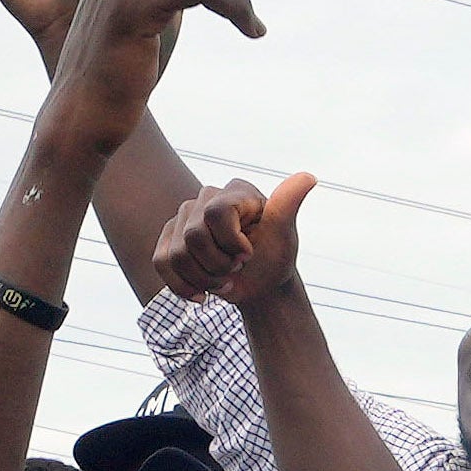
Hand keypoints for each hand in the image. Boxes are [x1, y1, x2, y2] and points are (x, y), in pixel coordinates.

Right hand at [139, 170, 315, 322]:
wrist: (259, 284)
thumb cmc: (274, 257)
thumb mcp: (284, 234)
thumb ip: (289, 205)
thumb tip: (309, 177)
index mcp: (235, 192)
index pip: (214, 214)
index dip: (230, 243)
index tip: (249, 255)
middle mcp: (206, 197)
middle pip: (193, 237)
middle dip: (217, 266)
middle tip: (236, 270)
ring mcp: (184, 217)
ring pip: (176, 255)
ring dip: (202, 279)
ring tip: (223, 280)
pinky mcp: (169, 238)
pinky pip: (161, 263)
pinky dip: (181, 286)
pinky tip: (201, 293)